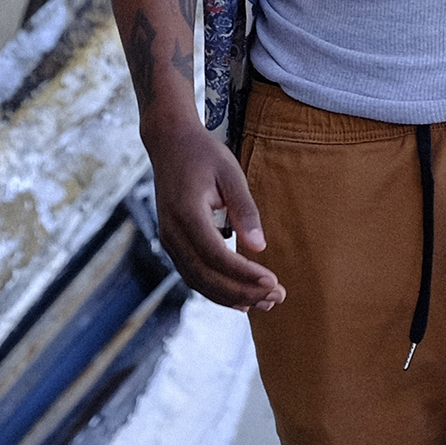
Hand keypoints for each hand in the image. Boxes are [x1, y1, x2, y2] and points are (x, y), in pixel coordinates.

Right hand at [144, 119, 283, 312]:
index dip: (244, 273)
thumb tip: (259, 246)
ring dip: (231, 297)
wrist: (169, 142)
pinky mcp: (173, 242)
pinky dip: (216, 290)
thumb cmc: (203, 154)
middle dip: (242, 292)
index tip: (273, 281)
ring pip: (198, 281)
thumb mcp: (230, 173)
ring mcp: (169, 239)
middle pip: (206, 276)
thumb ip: (244, 210)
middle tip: (276, 297)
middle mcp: (172, 232)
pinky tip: (240, 297)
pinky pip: (193, 274)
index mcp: (186, 213)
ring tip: (264, 302)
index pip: (216, 255)